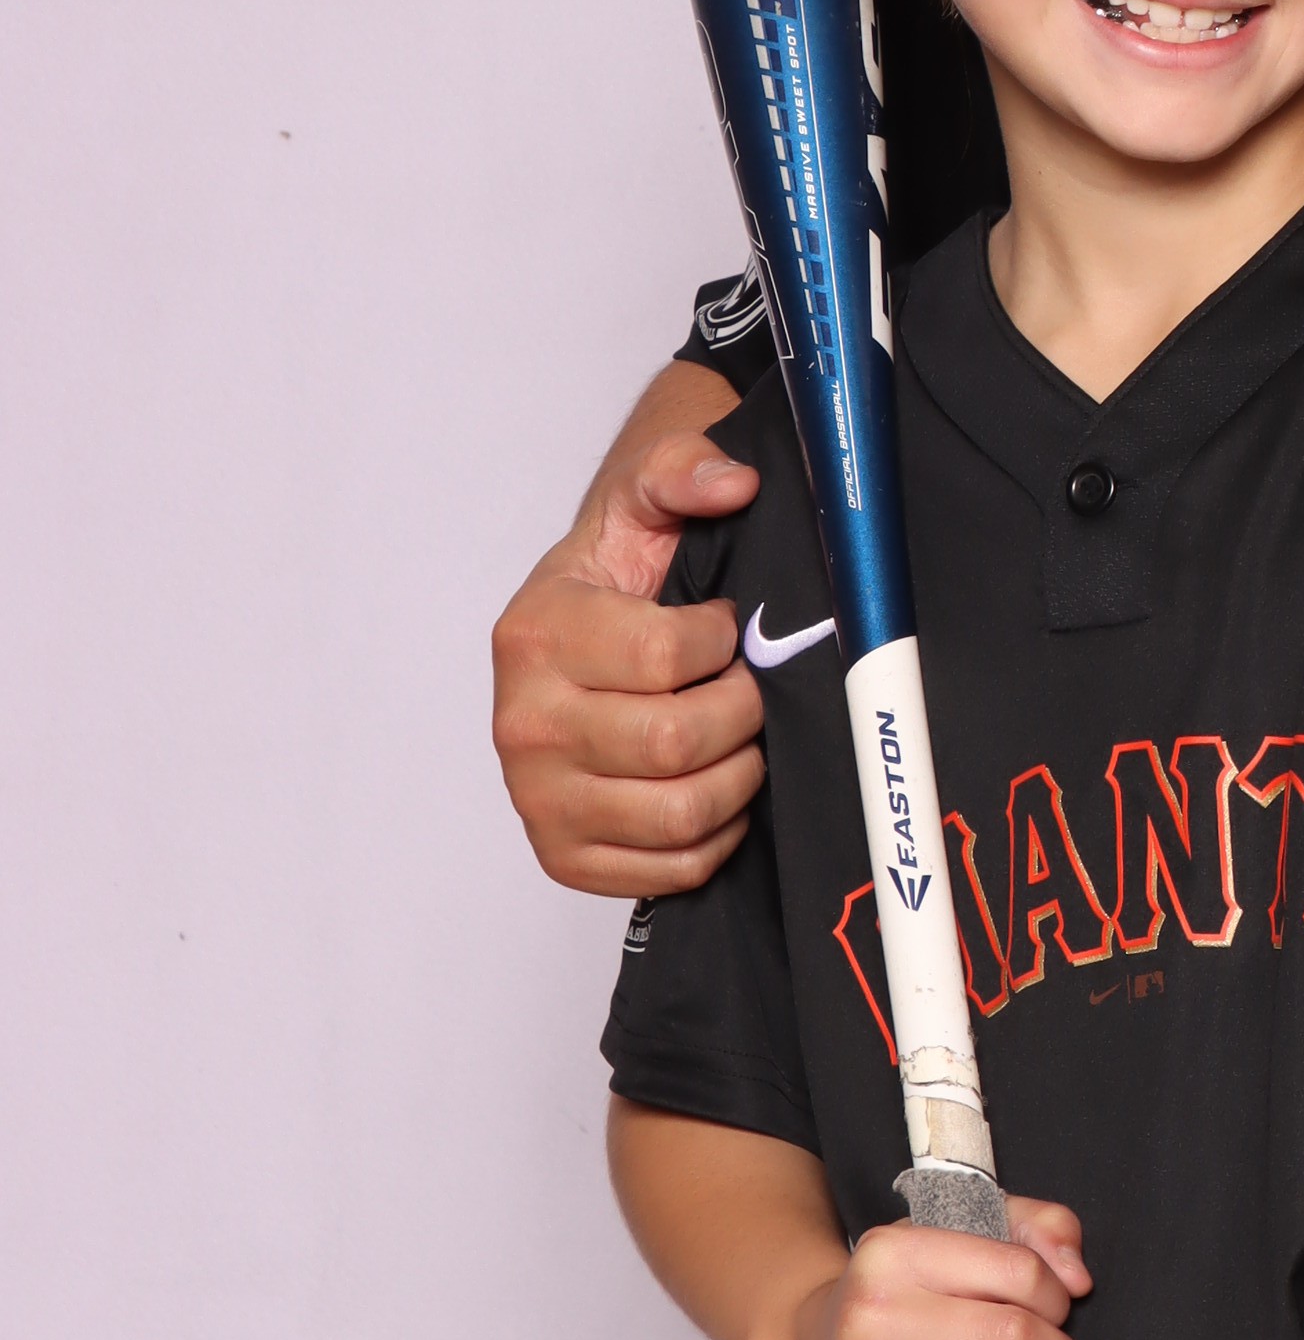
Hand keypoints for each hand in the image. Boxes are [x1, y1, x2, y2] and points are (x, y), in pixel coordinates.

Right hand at [490, 387, 763, 896]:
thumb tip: (733, 482)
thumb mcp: (643, 499)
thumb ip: (682, 470)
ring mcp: (538, 797)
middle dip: (740, 712)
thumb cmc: (621, 575)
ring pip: (679, 813)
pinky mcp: (564, 853)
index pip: (664, 657)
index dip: (723, 644)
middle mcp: (522, 722)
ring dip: (737, 776)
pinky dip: (713, 835)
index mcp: (535, 634)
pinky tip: (713, 785)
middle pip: (674, 742)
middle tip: (745, 687)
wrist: (582, 635)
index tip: (725, 628)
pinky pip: (669, 870)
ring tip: (737, 736)